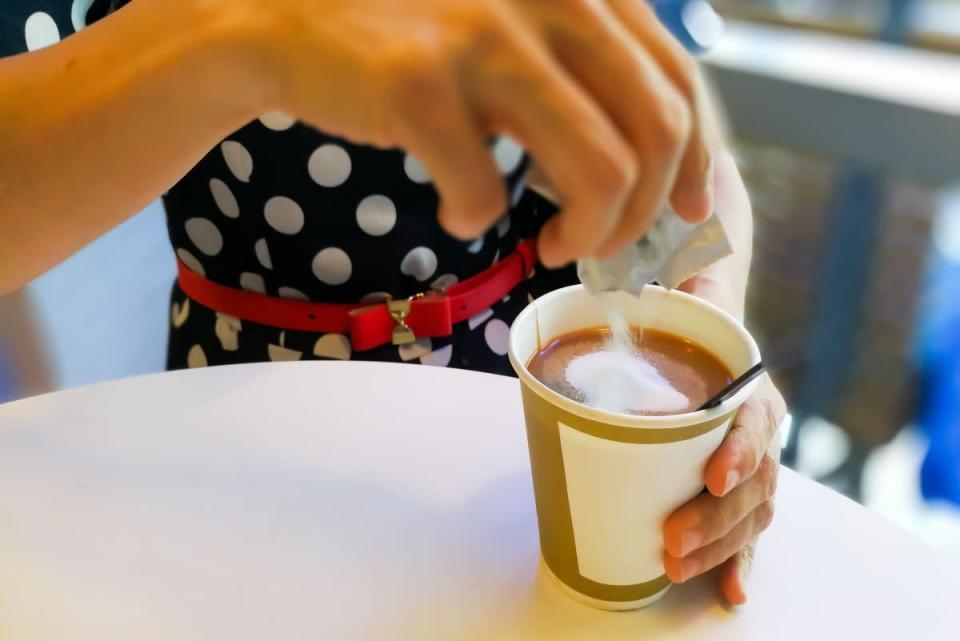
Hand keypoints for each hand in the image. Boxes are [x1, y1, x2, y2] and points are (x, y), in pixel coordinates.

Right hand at [231, 0, 712, 264]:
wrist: (285, 13)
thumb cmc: (410, 27)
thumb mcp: (513, 19)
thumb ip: (581, 62)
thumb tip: (653, 154)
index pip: (677, 79)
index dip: (696, 157)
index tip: (688, 209)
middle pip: (656, 132)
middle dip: (644, 212)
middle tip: (603, 243)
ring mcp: (484, 39)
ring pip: (601, 172)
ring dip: (586, 232)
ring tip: (552, 245)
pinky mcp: (420, 86)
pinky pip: (484, 194)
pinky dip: (474, 218)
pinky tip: (453, 207)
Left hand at [662, 346, 785, 603]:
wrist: (710, 341)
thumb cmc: (682, 338)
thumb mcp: (670, 324)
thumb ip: (645, 328)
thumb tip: (590, 314)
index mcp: (748, 390)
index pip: (754, 423)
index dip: (740, 453)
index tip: (713, 480)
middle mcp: (760, 429)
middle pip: (753, 481)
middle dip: (715, 518)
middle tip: (673, 538)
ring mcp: (758, 465)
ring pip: (752, 513)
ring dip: (717, 546)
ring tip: (678, 566)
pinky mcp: (745, 493)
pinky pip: (749, 532)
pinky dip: (738, 561)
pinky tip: (730, 590)